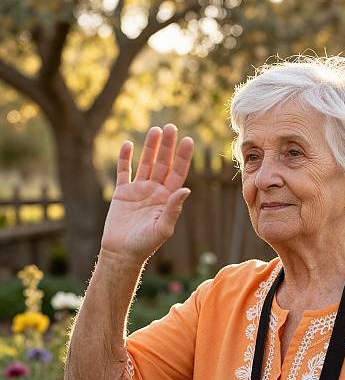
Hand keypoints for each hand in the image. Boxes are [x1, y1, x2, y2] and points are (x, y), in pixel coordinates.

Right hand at [100, 124, 193, 263]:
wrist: (122, 253)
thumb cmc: (145, 245)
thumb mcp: (163, 228)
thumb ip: (173, 209)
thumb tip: (186, 189)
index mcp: (168, 198)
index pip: (178, 173)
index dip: (183, 157)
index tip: (188, 140)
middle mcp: (155, 191)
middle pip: (163, 164)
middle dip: (167, 146)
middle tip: (171, 127)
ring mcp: (139, 190)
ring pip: (146, 163)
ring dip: (150, 147)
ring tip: (155, 130)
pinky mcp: (122, 192)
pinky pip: (123, 172)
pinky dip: (124, 158)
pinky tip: (128, 144)